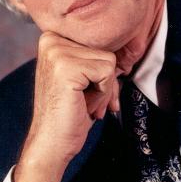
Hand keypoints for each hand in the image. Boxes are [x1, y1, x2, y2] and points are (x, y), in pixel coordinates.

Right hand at [13, 31, 119, 181]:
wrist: (51, 143)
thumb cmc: (69, 113)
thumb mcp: (83, 77)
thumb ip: (95, 57)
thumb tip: (129, 47)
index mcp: (52, 38)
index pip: (99, 43)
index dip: (101, 73)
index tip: (88, 91)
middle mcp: (51, 39)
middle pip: (106, 51)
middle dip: (105, 82)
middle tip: (86, 102)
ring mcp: (56, 52)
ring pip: (109, 62)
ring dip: (104, 89)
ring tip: (83, 103)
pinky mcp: (66, 67)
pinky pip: (107, 73)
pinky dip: (103, 95)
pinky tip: (84, 106)